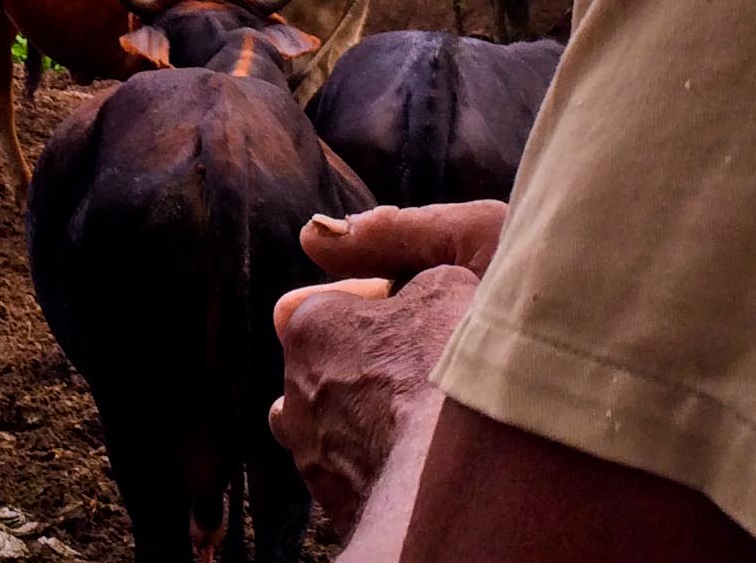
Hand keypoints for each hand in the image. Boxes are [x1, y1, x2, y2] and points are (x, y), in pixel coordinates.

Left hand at [271, 203, 509, 534]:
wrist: (462, 476)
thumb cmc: (455, 367)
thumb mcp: (443, 276)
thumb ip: (396, 250)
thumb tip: (346, 248)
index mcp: (309, 327)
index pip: (323, 305)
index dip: (375, 307)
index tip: (417, 317)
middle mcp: (294, 393)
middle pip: (325, 368)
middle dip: (363, 365)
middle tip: (422, 369)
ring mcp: (312, 457)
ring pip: (331, 427)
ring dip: (363, 419)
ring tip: (419, 421)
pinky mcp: (338, 506)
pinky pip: (354, 473)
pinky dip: (379, 463)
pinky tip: (422, 461)